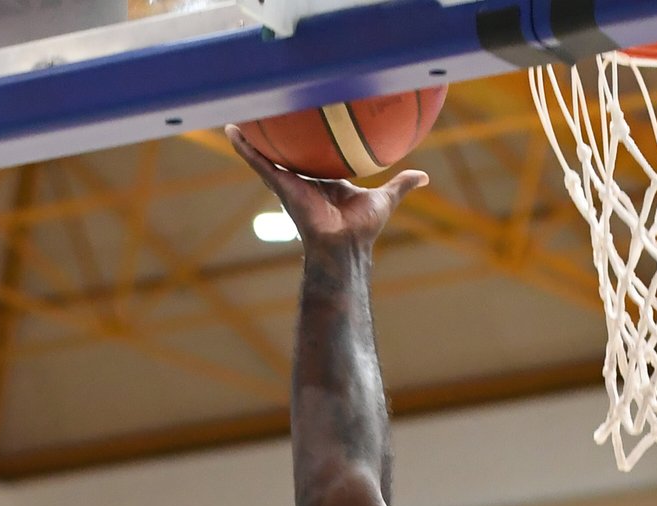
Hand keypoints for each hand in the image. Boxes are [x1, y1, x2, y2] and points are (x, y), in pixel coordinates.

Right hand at [228, 125, 427, 247]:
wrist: (345, 245)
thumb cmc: (362, 228)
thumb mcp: (384, 199)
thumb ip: (400, 185)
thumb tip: (423, 176)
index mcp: (323, 180)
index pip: (313, 155)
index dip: (306, 140)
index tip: (301, 121)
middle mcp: (303, 180)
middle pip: (286, 151)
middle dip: (275, 134)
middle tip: (265, 108)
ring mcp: (289, 183)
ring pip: (267, 153)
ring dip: (252, 135)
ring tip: (239, 113)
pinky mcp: (281, 186)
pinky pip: (259, 162)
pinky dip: (245, 148)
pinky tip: (232, 130)